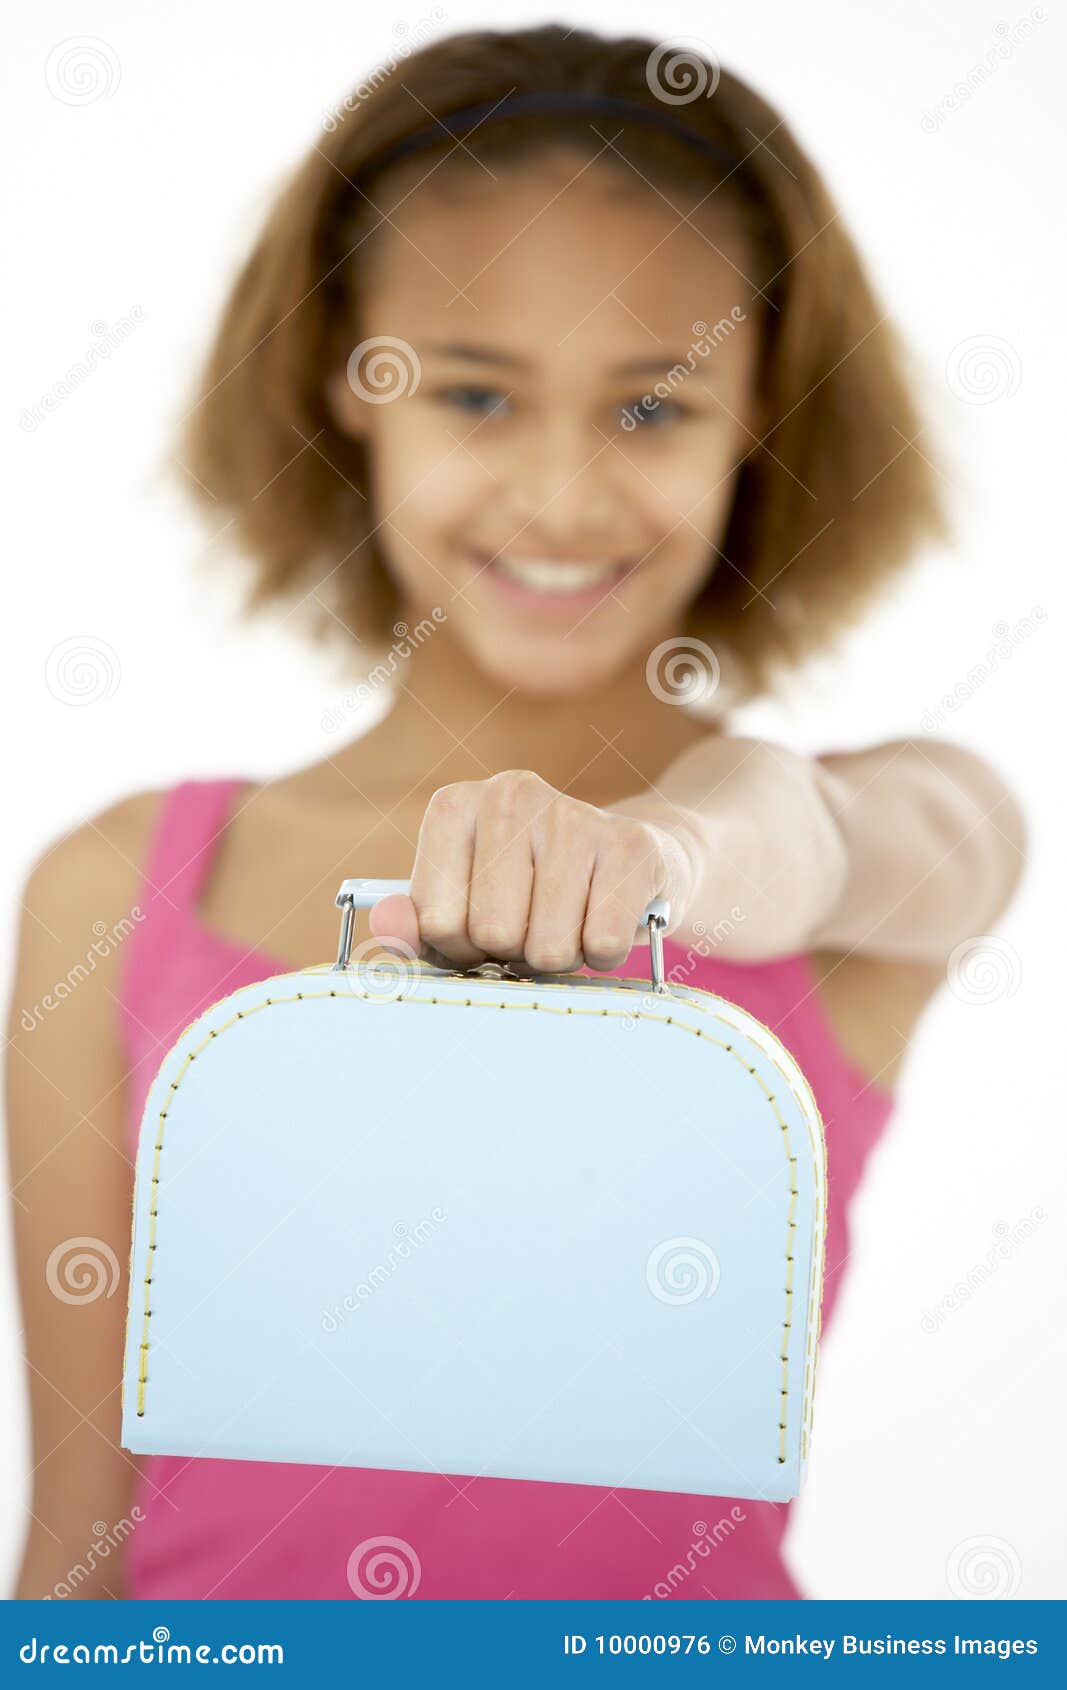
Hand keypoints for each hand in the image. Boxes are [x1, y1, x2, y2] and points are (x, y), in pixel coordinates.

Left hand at [368, 769, 699, 973]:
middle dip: (514, 951)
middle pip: (493, 933)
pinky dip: (604, 952)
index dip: (463, 946)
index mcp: (454, 807)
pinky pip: (602, 943)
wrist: (628, 863)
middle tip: (533, 925)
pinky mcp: (631, 845)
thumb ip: (415, 926)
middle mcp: (509, 794)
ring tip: (570, 920)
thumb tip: (388, 926)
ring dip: (562, 955)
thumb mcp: (463, 907)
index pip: (437, 921)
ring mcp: (573, 813)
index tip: (485, 925)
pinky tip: (605, 917)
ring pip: (549, 946)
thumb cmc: (532, 894)